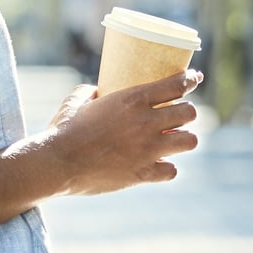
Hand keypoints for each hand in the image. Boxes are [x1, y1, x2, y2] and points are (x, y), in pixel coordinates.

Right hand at [46, 70, 202, 196]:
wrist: (58, 162)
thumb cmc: (63, 129)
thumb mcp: (76, 101)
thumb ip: (90, 92)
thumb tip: (96, 91)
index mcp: (133, 99)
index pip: (176, 85)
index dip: (190, 80)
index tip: (194, 79)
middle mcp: (146, 122)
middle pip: (190, 113)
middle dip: (186, 113)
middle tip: (177, 116)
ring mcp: (148, 149)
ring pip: (190, 141)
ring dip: (183, 140)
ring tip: (173, 140)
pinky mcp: (143, 173)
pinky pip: (172, 170)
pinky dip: (166, 168)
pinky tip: (157, 165)